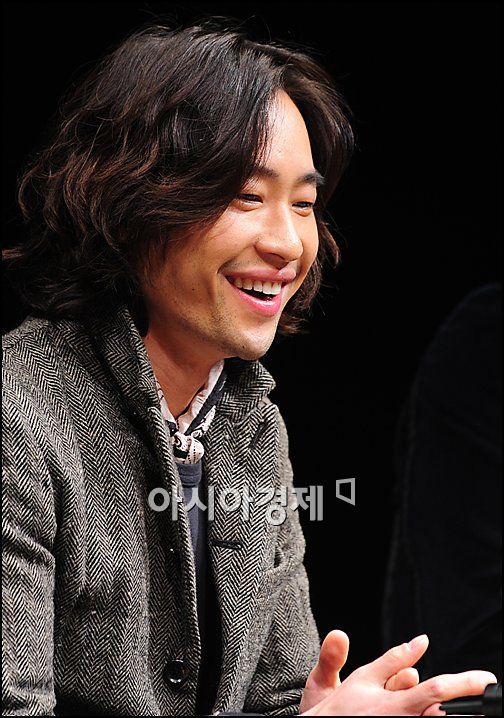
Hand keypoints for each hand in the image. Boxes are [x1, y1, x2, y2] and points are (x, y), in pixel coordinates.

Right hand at [300, 633, 496, 715]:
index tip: (487, 679)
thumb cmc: (341, 708)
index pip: (439, 690)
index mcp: (397, 704)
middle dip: (457, 705)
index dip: (467, 684)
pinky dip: (426, 717)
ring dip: (438, 712)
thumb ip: (395, 658)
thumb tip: (422, 641)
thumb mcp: (365, 677)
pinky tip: (417, 712)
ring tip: (420, 704)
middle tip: (459, 696)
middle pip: (443, 714)